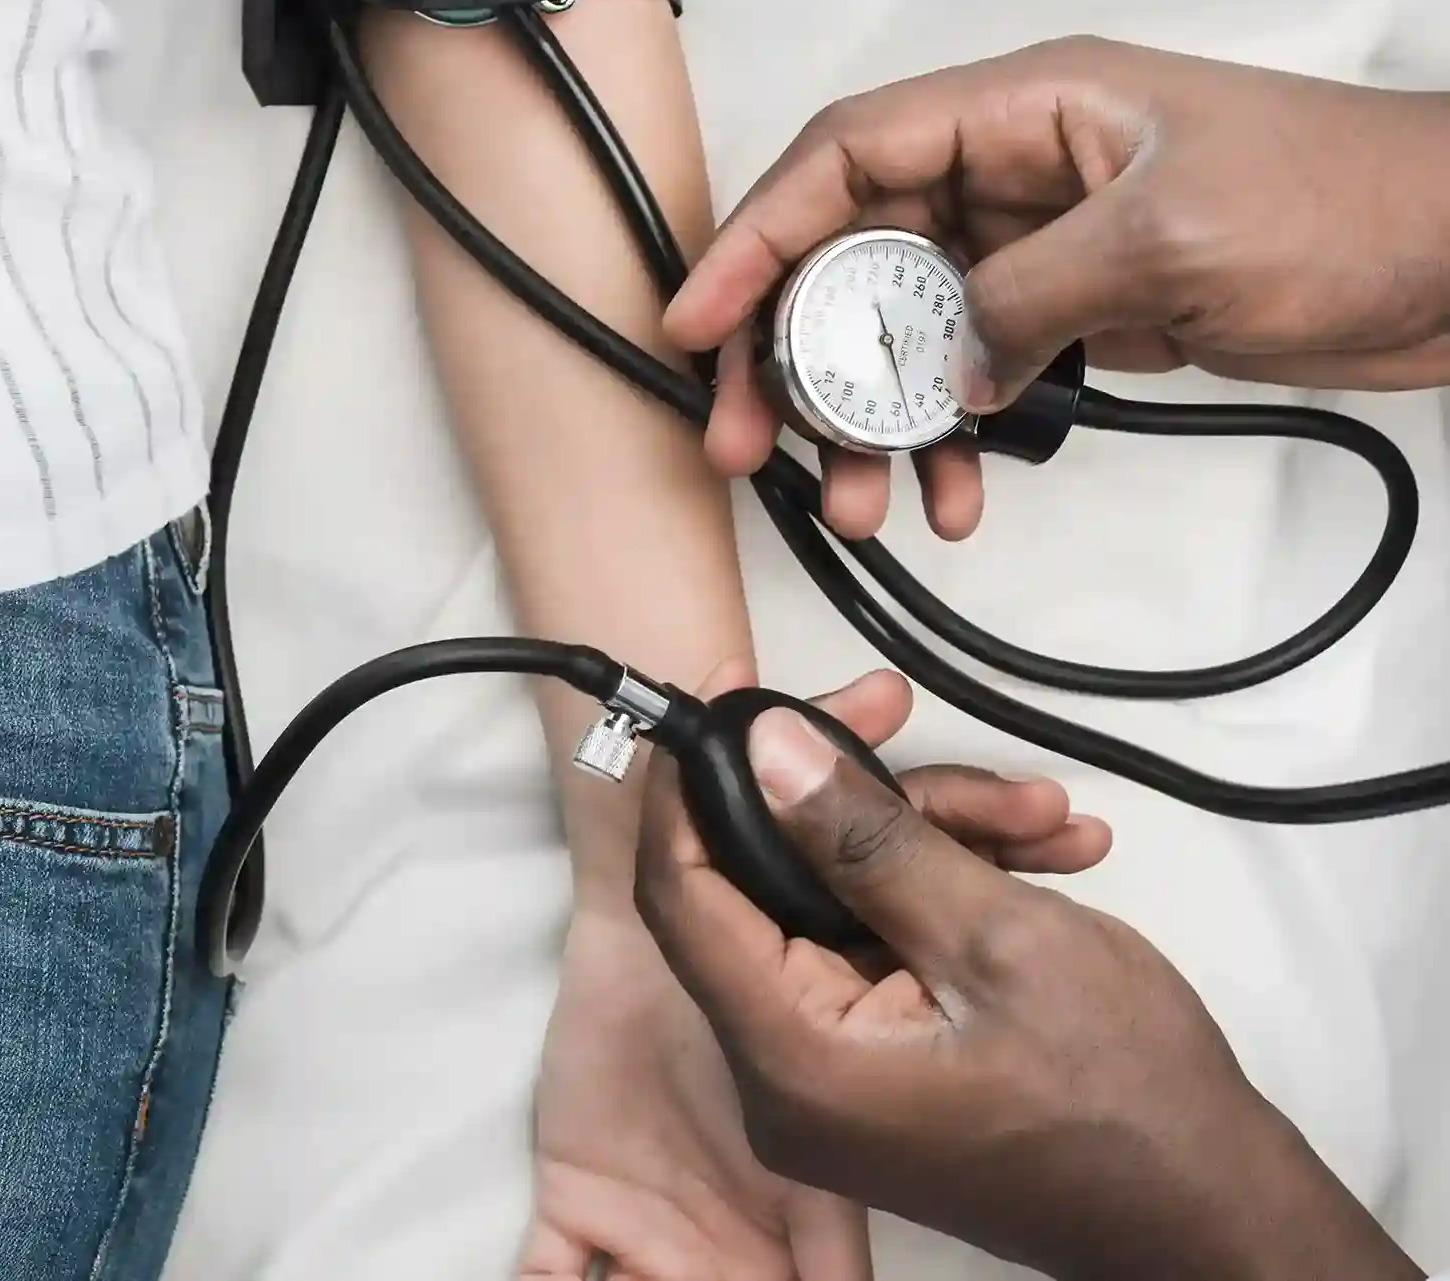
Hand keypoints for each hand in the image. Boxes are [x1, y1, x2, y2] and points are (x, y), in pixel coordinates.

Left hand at [522, 668, 1111, 1280]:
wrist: (1218, 1207)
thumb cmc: (1123, 1093)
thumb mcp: (994, 937)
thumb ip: (865, 837)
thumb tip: (764, 750)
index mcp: (791, 1056)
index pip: (681, 894)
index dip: (691, 784)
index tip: (731, 691)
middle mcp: (790, 1072)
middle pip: (772, 881)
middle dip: (856, 793)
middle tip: (905, 711)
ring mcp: (840, 1069)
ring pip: (842, 897)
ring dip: (932, 833)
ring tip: (1042, 814)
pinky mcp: (887, 1059)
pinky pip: (886, 940)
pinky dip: (950, 885)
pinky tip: (1044, 850)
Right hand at [668, 36, 1449, 539]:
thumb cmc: (1343, 203)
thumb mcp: (1166, 240)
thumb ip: (1028, 299)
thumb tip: (944, 373)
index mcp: (1024, 110)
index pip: (848, 158)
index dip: (758, 235)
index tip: (699, 319)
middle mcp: (1016, 171)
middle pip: (857, 252)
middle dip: (796, 351)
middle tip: (751, 439)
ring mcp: (1044, 243)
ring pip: (910, 327)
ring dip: (873, 418)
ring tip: (859, 501)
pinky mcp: (1080, 308)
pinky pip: (979, 370)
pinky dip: (955, 434)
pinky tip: (956, 492)